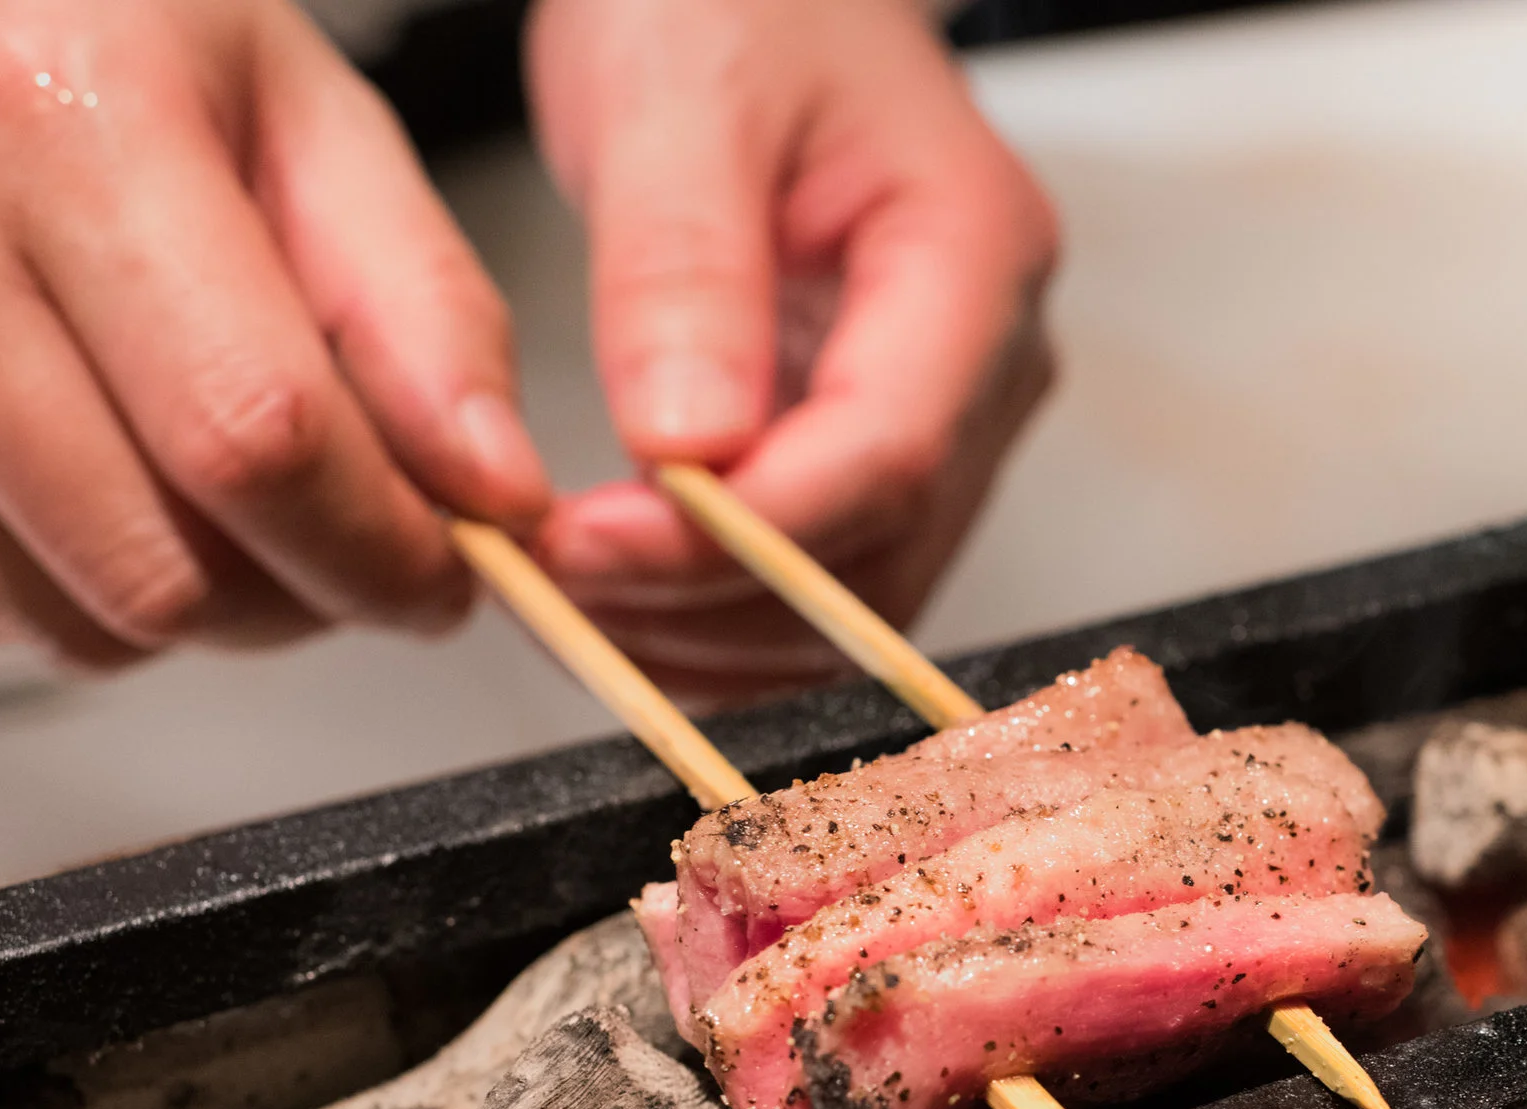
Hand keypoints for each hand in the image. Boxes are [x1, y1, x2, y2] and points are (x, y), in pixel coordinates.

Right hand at [0, 0, 547, 663]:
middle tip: (345, 538)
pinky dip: (70, 582)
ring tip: (216, 489)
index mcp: (57, 122)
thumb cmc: (85, 28)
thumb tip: (499, 493)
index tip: (447, 575)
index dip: (384, 550)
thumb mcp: (297, 110)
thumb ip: (421, 308)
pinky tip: (93, 468)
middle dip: (300, 598)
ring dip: (191, 606)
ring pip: (67, 621)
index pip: (259, 439)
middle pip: (162, 568)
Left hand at [527, 0, 1056, 701]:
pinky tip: (615, 591)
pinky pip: (820, 582)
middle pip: (879, 552)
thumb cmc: (731, 2)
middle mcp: (985, 359)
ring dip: (705, 629)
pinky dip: (716, 617)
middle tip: (542, 579)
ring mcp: (945, 417)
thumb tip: (688, 449)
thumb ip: (681, 265)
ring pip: (853, 600)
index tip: (590, 548)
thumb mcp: (678, 91)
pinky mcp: (881, 455)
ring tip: (558, 587)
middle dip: (708, 597)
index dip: (746, 535)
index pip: (889, 451)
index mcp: (974, 254)